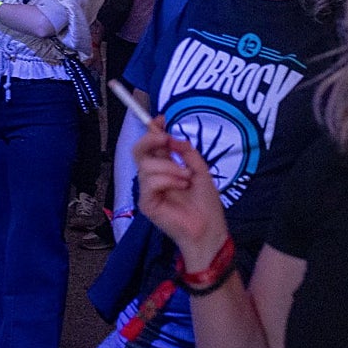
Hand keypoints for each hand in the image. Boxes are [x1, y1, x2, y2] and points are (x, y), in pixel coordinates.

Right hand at [133, 118, 228, 264]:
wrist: (209, 228)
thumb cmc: (206, 203)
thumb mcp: (200, 170)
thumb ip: (186, 152)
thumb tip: (172, 137)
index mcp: (165, 167)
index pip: (152, 145)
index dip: (153, 130)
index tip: (161, 119)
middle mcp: (153, 176)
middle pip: (138, 150)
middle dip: (150, 139)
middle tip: (166, 139)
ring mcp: (147, 190)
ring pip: (147, 166)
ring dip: (171, 167)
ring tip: (187, 178)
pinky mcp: (146, 203)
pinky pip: (150, 182)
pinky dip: (168, 180)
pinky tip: (182, 187)